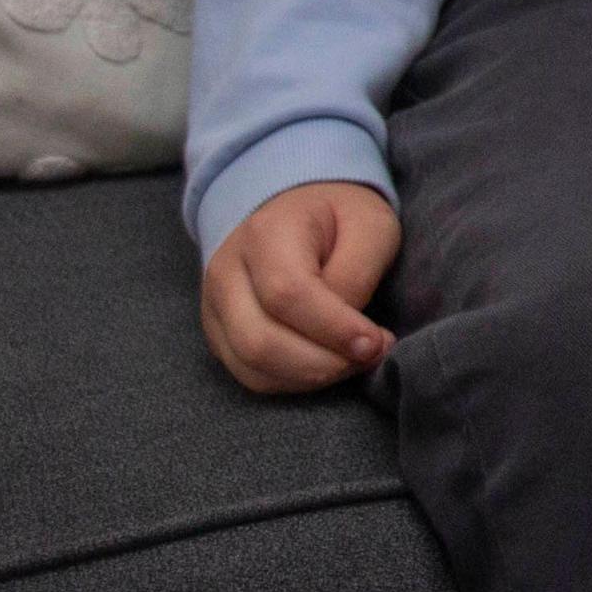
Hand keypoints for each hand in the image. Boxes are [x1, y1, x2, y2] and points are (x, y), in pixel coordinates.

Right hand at [201, 180, 401, 392]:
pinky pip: (249, 375)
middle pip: (259, 341)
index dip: (334, 329)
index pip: (287, 295)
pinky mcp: (219, 334)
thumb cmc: (340, 218)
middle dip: (323, 363)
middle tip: (371, 355)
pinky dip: (293, 381)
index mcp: (265, 234)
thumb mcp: (370, 225)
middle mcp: (226, 272)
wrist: (295, 210)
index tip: (376, 343)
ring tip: (353, 360)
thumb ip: (357, 274)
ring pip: (251, 366)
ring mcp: (215, 307)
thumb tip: (346, 333)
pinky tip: (327, 364)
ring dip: (310, 377)